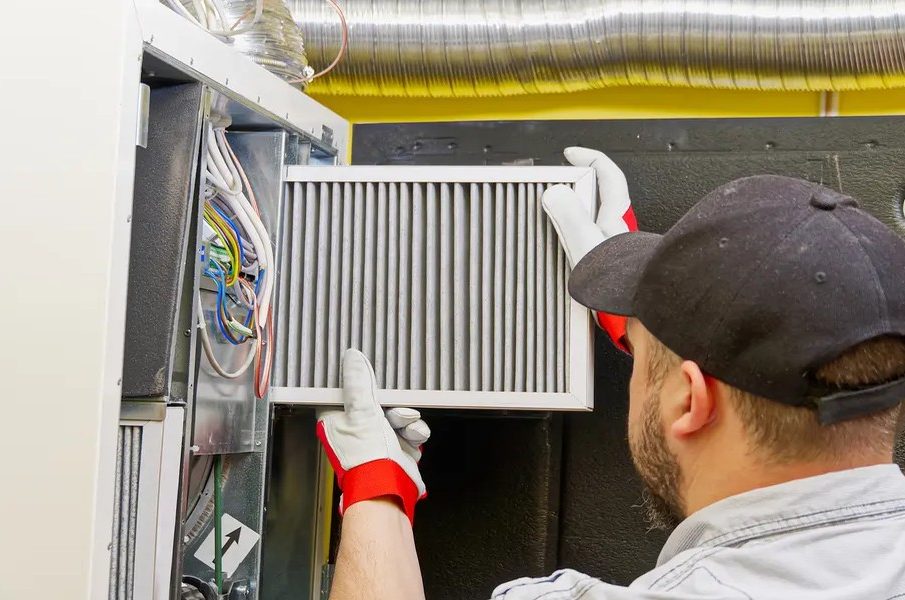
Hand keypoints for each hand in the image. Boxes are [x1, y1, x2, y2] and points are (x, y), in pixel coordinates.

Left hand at [316, 349, 429, 523]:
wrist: (388, 489)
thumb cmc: (366, 458)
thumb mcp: (361, 412)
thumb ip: (358, 384)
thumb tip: (352, 358)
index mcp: (337, 422)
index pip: (345, 393)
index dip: (358, 383)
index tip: (369, 375)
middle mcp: (356, 431)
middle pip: (376, 402)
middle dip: (391, 403)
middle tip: (393, 406)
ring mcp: (377, 441)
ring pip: (397, 415)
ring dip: (405, 418)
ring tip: (404, 425)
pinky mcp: (397, 450)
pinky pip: (410, 431)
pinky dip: (414, 433)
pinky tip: (413, 438)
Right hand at [542, 147, 638, 350]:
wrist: (639, 312)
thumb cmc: (622, 281)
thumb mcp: (587, 243)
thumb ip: (569, 216)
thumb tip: (555, 194)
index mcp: (614, 215)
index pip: (607, 173)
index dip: (589, 158)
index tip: (570, 154)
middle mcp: (617, 229)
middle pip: (599, 196)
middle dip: (578, 189)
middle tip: (557, 188)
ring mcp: (615, 247)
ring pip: (594, 222)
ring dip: (576, 218)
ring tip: (555, 222)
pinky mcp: (610, 267)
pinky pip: (590, 245)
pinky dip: (576, 244)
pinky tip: (566, 255)